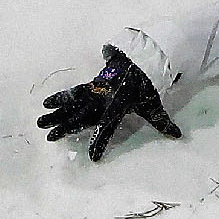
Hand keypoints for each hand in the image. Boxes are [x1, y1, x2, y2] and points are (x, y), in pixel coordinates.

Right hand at [38, 45, 181, 160]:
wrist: (141, 60)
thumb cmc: (147, 86)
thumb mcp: (154, 104)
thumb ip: (162, 121)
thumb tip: (178, 135)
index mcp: (118, 105)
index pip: (107, 127)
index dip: (100, 142)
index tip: (93, 158)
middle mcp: (102, 99)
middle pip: (81, 116)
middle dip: (66, 127)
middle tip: (49, 137)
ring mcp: (95, 92)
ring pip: (73, 104)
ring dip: (57, 114)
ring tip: (40, 122)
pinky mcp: (91, 85)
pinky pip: (74, 92)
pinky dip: (60, 97)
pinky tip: (46, 103)